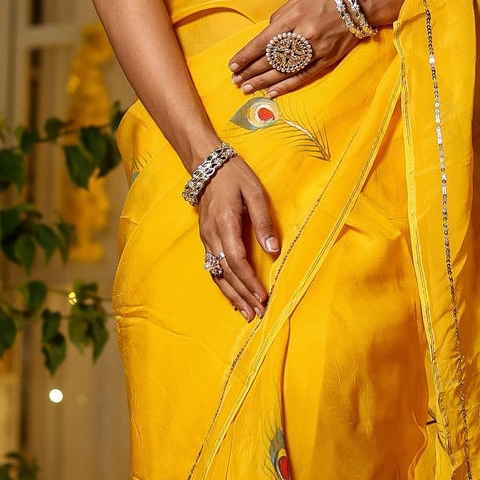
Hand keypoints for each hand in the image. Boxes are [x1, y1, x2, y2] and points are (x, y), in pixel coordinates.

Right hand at [198, 156, 278, 319]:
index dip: (249, 281)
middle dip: (243, 295)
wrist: (206, 165)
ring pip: (217, 274)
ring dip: (231, 295)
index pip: (237, 260)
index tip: (262, 296)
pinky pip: (212, 267)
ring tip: (245, 313)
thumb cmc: (234, 176)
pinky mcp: (205, 238)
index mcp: (225, 223)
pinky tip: (232, 296)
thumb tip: (273, 251)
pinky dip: (223, 284)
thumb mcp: (255, 192)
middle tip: (257, 314)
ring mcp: (206, 238)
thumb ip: (263, 222)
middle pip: (226, 273)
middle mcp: (212, 235)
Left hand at [230, 0, 407, 97]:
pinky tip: (272, 92)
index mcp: (293, 17)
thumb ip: (280, 17)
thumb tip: (266, 36)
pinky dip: (287, 85)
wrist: (361, 1)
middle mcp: (303, 35)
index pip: (263, 41)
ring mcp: (316, 49)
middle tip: (235, 81)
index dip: (246, 55)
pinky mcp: (328, 59)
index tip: (233, 65)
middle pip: (271, 59)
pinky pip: (304, 76)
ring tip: (247, 89)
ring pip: (285, 70)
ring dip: (263, 81)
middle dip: (250, 71)